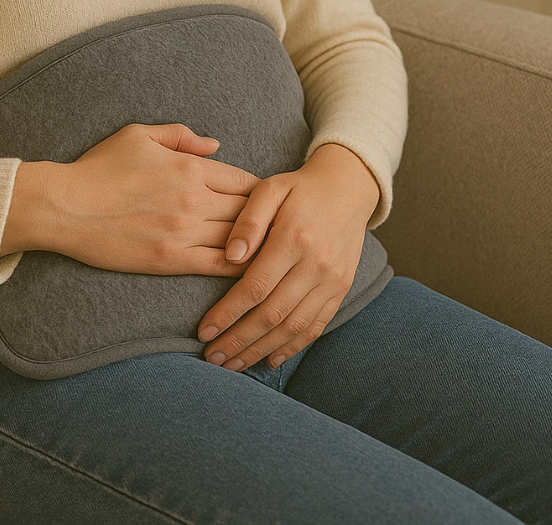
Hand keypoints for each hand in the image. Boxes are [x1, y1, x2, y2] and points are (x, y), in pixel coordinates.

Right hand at [50, 122, 260, 275]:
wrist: (65, 206)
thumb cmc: (99, 167)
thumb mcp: (139, 135)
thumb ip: (182, 135)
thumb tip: (216, 146)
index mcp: (190, 167)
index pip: (244, 180)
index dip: (260, 191)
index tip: (267, 200)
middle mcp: (193, 199)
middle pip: (248, 210)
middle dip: (264, 218)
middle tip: (278, 227)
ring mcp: (184, 231)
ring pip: (239, 238)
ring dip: (257, 243)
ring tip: (271, 250)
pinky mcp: (171, 260)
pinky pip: (218, 265)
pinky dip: (239, 266)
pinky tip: (250, 269)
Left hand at [196, 143, 380, 371]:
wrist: (347, 187)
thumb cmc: (299, 188)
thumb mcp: (269, 189)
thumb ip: (247, 220)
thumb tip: (230, 256)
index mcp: (293, 239)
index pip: (255, 287)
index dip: (227, 314)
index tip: (204, 331)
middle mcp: (316, 264)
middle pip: (272, 314)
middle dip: (239, 341)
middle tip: (212, 358)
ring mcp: (332, 280)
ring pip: (293, 326)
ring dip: (261, 350)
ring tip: (233, 365)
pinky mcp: (341, 288)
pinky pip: (317, 325)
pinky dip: (293, 347)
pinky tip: (270, 359)